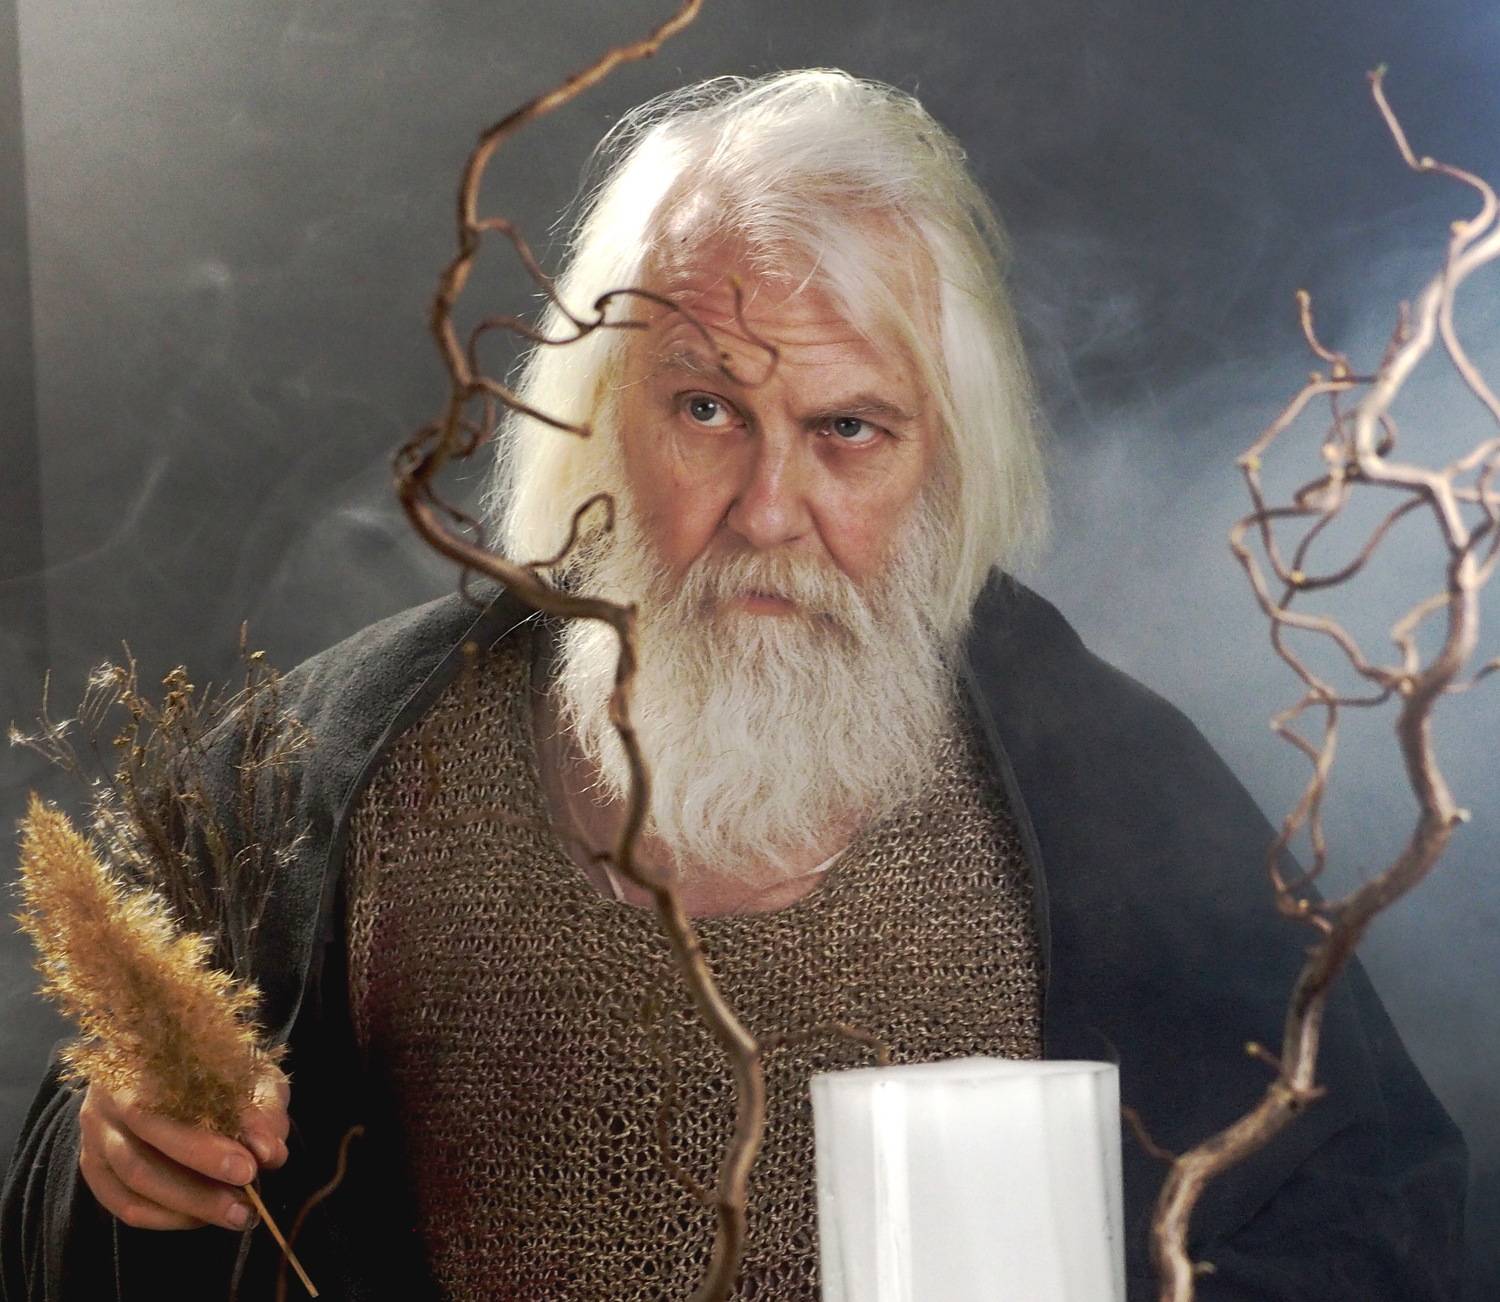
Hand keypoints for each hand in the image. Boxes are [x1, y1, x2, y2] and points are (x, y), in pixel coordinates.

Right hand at [76, 1065, 290, 1230]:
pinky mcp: (94, 1166)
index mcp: (142, 1059)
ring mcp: (95, 1133)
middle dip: (198, 1184)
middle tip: (246, 1201)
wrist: (181, 1064)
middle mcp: (107, 1096)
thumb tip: (269, 1153)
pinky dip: (165, 1217)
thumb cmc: (222, 1067)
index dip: (205, 1145)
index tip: (251, 1167)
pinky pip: (123, 1204)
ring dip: (188, 1206)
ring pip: (133, 1181)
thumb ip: (262, 1109)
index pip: (164, 1107)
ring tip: (235, 1214)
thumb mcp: (251, 1073)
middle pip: (142, 1151)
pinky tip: (202, 1217)